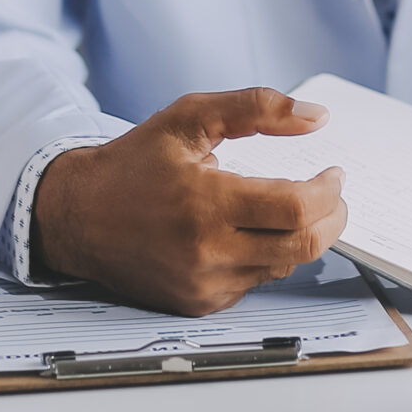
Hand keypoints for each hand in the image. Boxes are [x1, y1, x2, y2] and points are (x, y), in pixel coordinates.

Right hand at [32, 88, 345, 315]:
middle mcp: (207, 252)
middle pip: (303, 246)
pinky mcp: (199, 304)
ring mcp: (204, 284)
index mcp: (207, 202)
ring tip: (295, 209)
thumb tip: (317, 117)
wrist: (77, 215)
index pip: (297, 208)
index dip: (329, 191)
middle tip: (332, 195)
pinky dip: (269, 257)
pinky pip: (256, 283)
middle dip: (332, 219)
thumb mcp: (190, 117)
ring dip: (302, 237)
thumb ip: (256, 108)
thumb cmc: (134, 162)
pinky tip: (255, 233)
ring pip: (284, 266)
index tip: (334, 175)